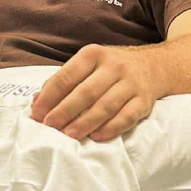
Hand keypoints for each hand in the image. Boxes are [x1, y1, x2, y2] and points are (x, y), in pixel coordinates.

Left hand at [30, 44, 160, 141]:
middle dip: (65, 111)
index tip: (37, 115)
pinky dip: (111, 128)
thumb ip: (62, 82)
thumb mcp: (87, 65)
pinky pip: (127, 116)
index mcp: (93, 54)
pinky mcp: (144, 101)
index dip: (49, 97)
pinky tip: (97, 136)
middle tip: (50, 127)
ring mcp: (131, 83)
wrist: (153, 66)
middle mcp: (113, 66)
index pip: (66, 76)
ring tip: (70, 135)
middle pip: (86, 92)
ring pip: (106, 105)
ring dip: (86, 122)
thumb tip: (37, 104)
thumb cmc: (110, 69)